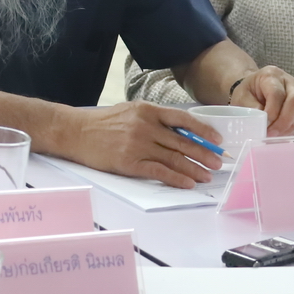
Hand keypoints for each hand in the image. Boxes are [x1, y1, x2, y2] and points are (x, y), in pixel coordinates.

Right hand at [58, 102, 223, 189]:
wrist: (75, 132)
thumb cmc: (102, 123)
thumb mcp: (130, 111)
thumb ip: (153, 118)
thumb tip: (180, 131)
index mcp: (147, 110)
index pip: (182, 119)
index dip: (203, 130)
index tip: (217, 140)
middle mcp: (145, 126)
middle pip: (182, 141)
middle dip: (204, 154)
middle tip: (218, 162)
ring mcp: (137, 145)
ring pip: (174, 158)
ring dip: (194, 168)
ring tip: (207, 176)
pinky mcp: (129, 163)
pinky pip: (159, 172)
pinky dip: (176, 179)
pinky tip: (188, 183)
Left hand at [231, 67, 293, 135]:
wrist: (252, 88)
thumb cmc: (247, 91)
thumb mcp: (242, 96)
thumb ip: (251, 106)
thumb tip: (264, 120)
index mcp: (271, 75)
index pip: (277, 93)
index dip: (273, 111)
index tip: (265, 124)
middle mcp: (288, 82)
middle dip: (284, 121)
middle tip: (271, 133)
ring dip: (286, 127)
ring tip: (272, 137)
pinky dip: (288, 129)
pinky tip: (277, 135)